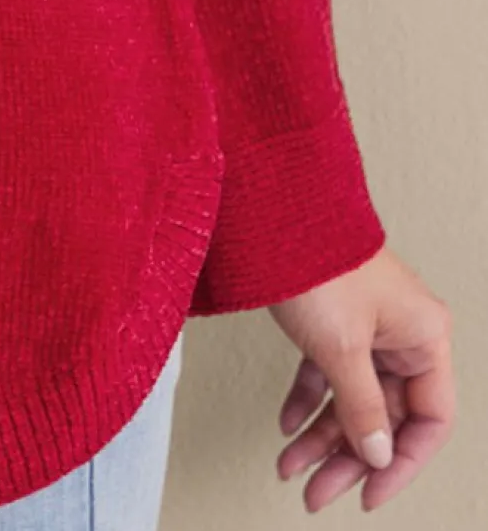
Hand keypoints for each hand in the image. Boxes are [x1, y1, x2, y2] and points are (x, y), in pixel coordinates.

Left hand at [268, 243, 452, 509]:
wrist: (270, 206)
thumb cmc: (316, 260)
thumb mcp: (342, 347)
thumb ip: (361, 408)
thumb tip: (374, 456)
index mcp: (424, 336)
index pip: (428, 422)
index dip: (400, 464)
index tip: (367, 493)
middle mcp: (403, 332)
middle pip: (385, 415)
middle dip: (348, 458)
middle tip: (315, 492)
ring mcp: (369, 325)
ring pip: (352, 397)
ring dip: (321, 436)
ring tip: (288, 467)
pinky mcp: (335, 317)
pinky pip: (328, 372)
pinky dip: (307, 400)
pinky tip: (286, 424)